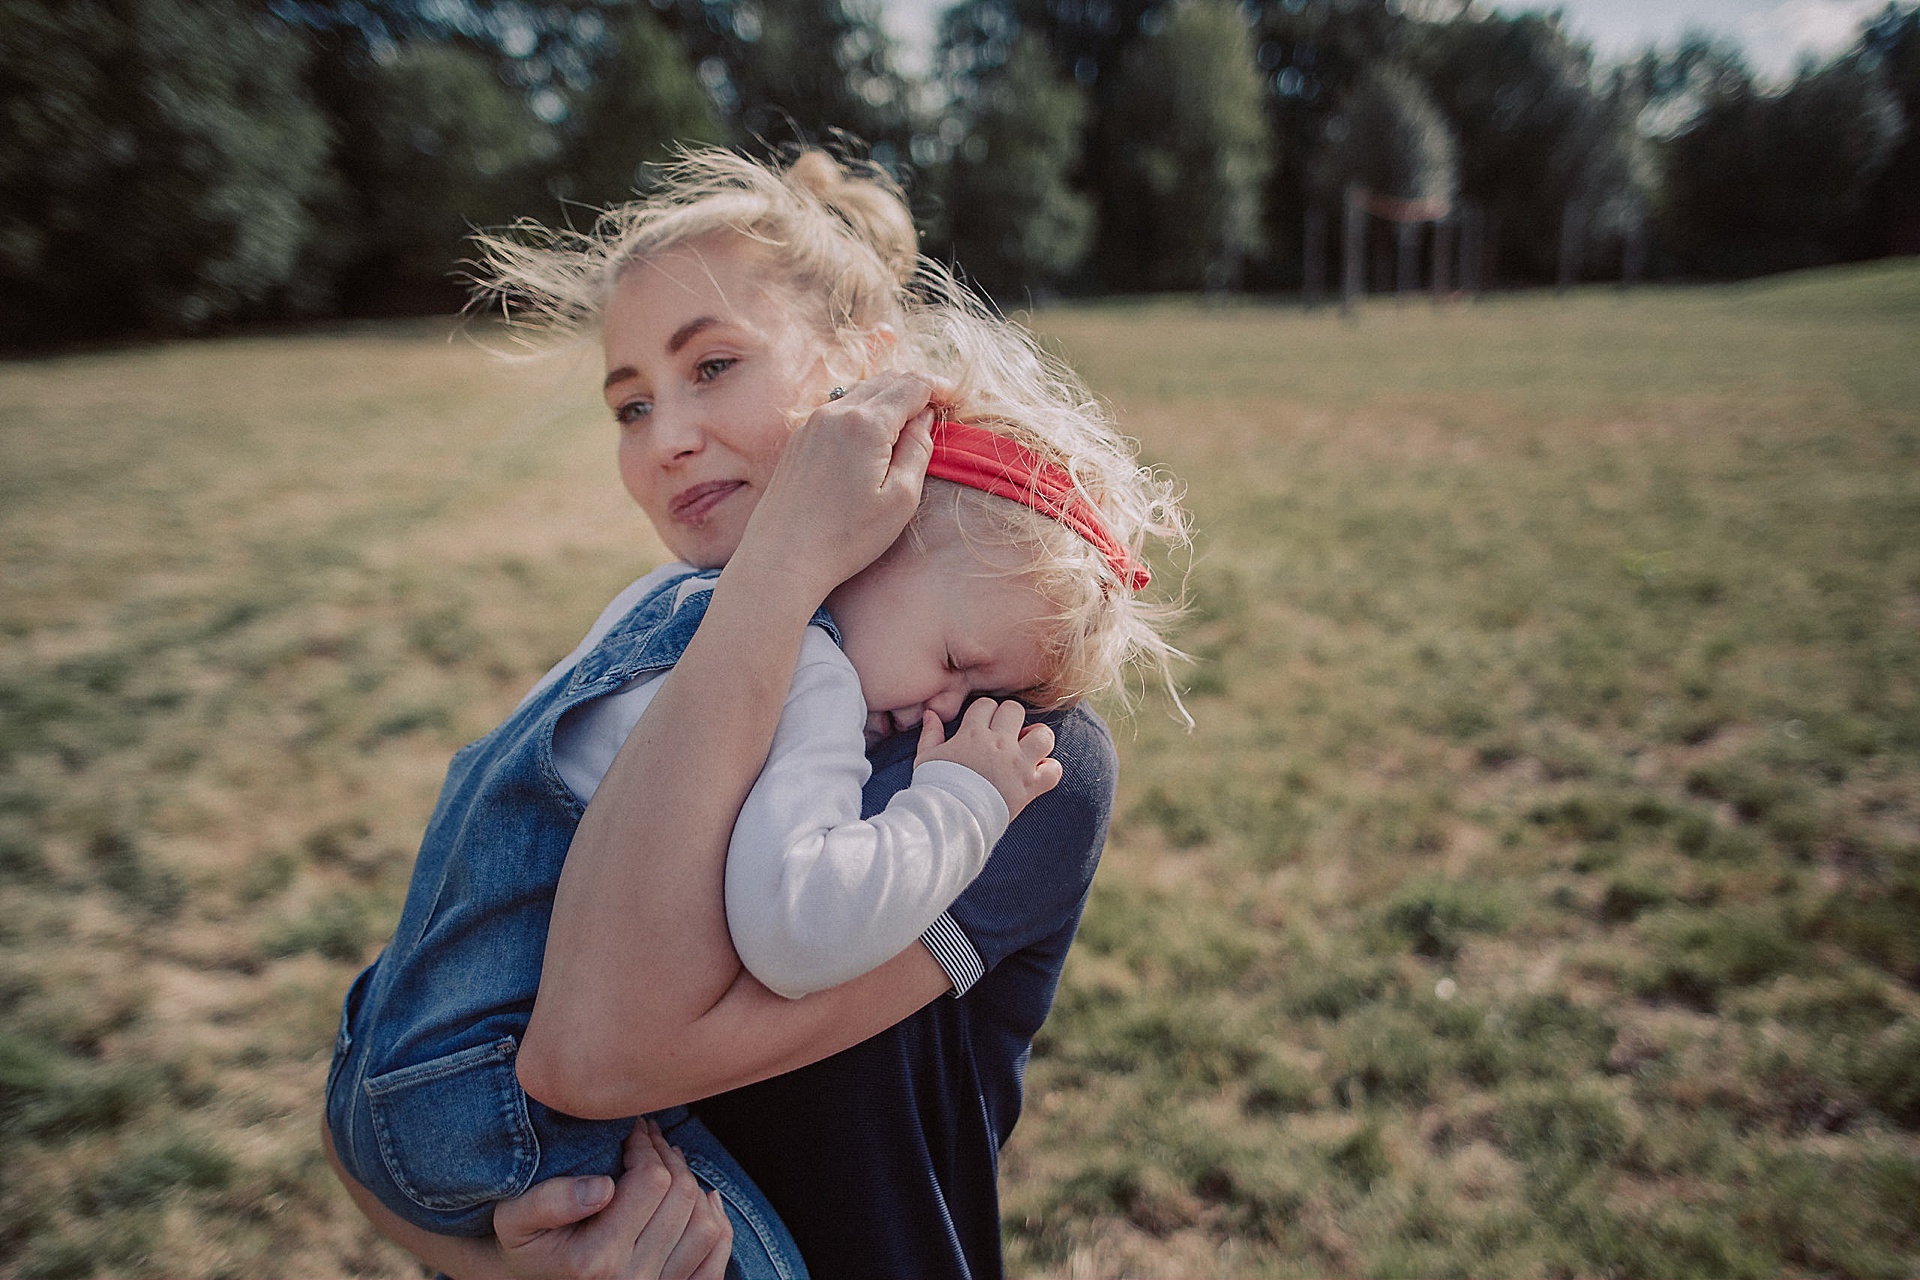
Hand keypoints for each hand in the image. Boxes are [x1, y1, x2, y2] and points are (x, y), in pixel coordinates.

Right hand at [494, 1119, 731, 1279]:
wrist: (532, 1278)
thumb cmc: (524, 1242)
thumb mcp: (514, 1218)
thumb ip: (548, 1201)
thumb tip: (603, 1187)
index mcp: (596, 1259)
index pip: (651, 1181)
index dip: (645, 1145)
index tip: (631, 1131)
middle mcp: (632, 1279)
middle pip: (681, 1197)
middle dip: (669, 1156)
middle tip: (649, 1138)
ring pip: (704, 1224)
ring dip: (693, 1184)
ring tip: (668, 1164)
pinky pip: (714, 1260)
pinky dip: (717, 1223)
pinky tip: (703, 1198)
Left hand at [734, 371, 942, 601]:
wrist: (782, 557)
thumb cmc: (846, 536)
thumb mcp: (900, 499)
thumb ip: (918, 450)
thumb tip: (924, 419)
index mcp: (866, 423)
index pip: (913, 384)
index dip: (940, 387)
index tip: (955, 400)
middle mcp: (836, 412)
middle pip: (887, 380)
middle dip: (917, 388)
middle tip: (938, 409)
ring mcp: (813, 423)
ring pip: (861, 390)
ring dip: (890, 397)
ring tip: (908, 423)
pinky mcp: (800, 438)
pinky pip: (840, 408)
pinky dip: (865, 411)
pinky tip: (873, 437)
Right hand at [914, 699, 1061, 822]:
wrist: (950, 820)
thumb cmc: (936, 788)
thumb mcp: (926, 757)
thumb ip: (930, 733)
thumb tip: (931, 713)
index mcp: (973, 734)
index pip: (986, 704)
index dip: (984, 713)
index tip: (981, 728)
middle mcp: (999, 744)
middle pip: (1015, 710)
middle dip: (1010, 719)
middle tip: (1004, 736)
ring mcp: (1017, 764)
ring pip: (1043, 735)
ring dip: (1038, 739)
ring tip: (1027, 749)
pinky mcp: (1029, 786)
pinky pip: (1054, 770)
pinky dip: (1050, 770)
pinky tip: (1037, 773)